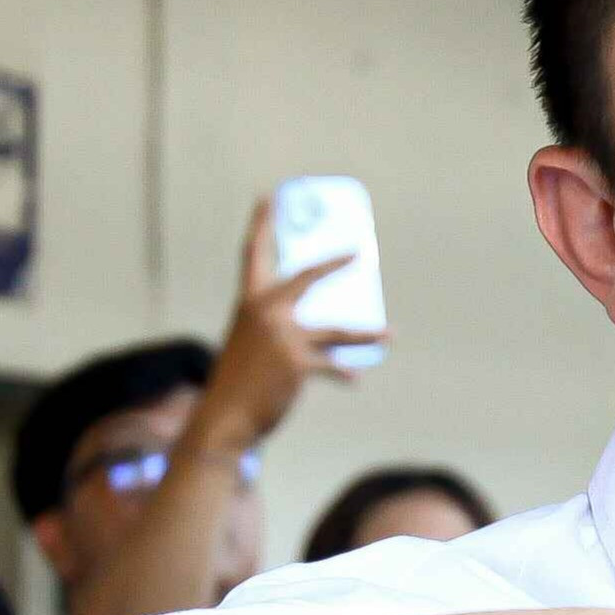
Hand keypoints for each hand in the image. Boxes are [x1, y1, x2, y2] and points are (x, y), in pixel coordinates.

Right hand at [188, 197, 386, 455]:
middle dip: (334, 263)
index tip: (267, 198)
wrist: (224, 417)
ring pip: (336, 330)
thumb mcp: (251, 347)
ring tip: (390, 335)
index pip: (252, 255)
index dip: (261, 225)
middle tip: (358, 252)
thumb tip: (321, 338)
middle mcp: (265, 312)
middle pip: (306, 277)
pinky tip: (356, 378)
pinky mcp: (297, 361)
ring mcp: (283, 335)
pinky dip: (345, 373)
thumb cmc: (237, 385)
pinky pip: (332, 365)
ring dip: (366, 335)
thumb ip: (278, 333)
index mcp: (249, 304)